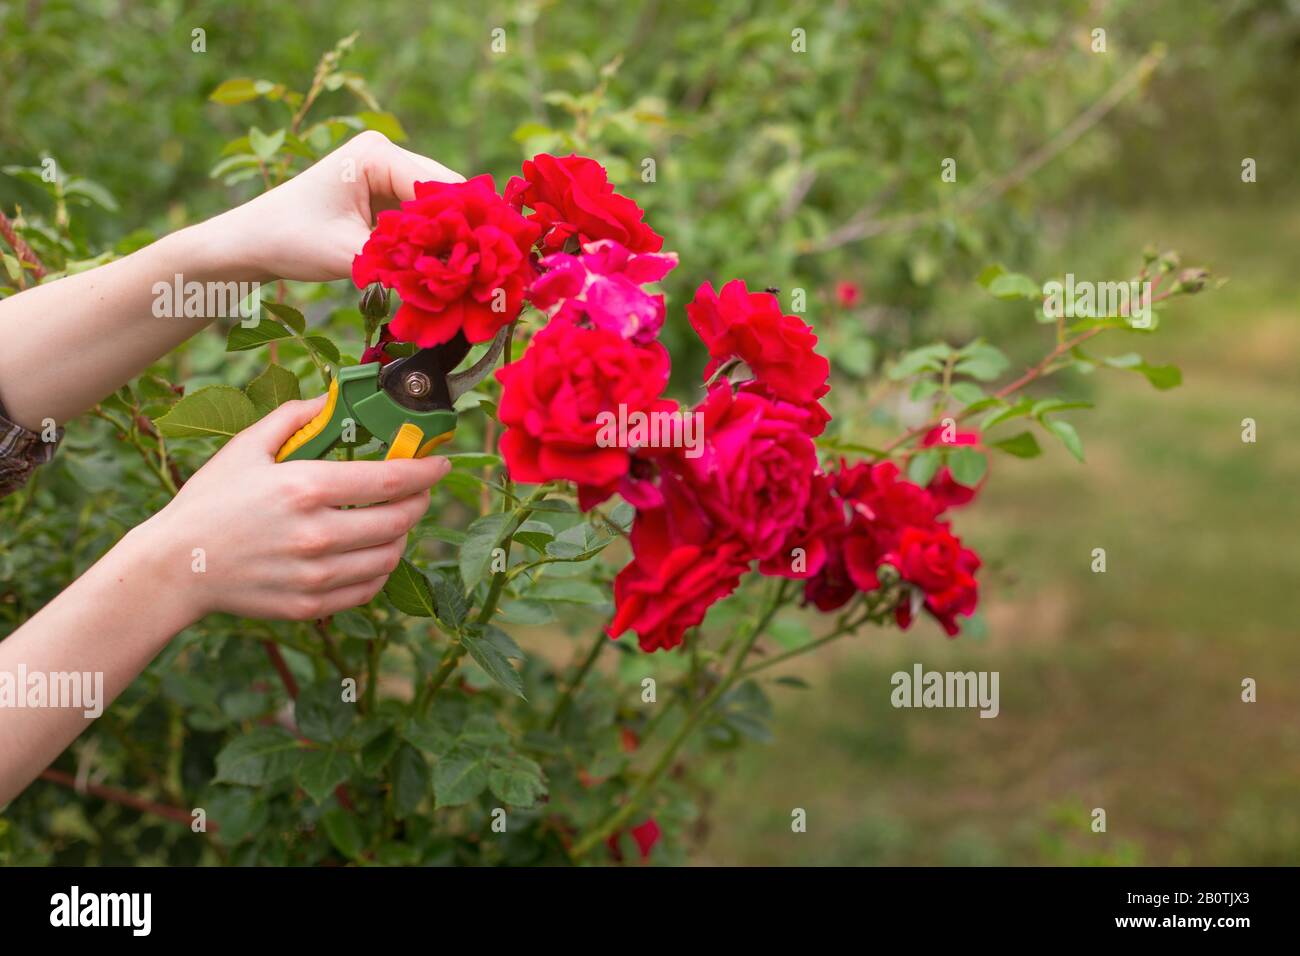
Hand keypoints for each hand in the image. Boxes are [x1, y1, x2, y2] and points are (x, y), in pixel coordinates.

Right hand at [134, 395, 449, 622]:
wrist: (175, 566)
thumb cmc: (209, 501)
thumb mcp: (247, 447)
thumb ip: (295, 417)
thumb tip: (333, 398)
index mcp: (305, 488)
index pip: (392, 480)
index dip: (426, 470)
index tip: (441, 463)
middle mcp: (316, 534)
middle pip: (400, 520)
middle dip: (420, 502)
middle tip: (420, 491)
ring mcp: (315, 575)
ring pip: (390, 556)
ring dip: (402, 535)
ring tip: (394, 520)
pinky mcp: (310, 605)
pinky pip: (369, 588)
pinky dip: (380, 569)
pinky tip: (372, 552)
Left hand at [214, 130, 463, 281]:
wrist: (253, 240)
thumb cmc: (291, 238)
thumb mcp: (349, 254)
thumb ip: (402, 261)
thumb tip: (452, 277)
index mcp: (376, 154)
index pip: (438, 186)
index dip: (462, 223)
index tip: (482, 262)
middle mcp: (386, 155)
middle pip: (445, 192)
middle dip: (462, 230)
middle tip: (483, 270)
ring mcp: (388, 173)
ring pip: (439, 207)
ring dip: (450, 237)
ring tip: (468, 271)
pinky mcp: (386, 195)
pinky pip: (424, 217)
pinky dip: (434, 240)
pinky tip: (447, 265)